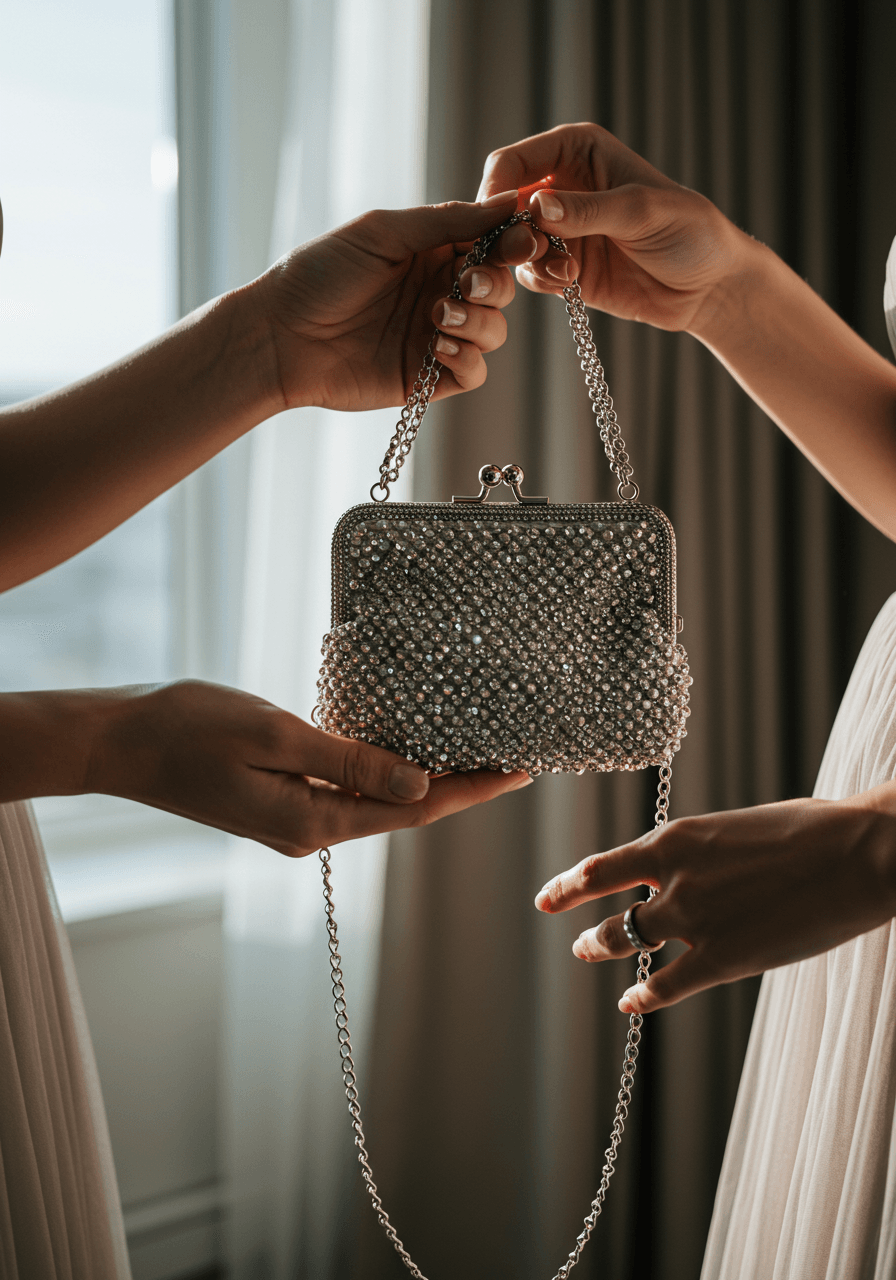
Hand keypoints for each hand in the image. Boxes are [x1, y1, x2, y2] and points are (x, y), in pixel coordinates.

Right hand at [88, 680, 530, 855]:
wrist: (120, 742)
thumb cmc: (189, 728)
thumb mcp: (276, 735)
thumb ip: (349, 762)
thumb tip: (419, 787)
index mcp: (312, 821)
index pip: (412, 812)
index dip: (470, 792)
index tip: (519, 773)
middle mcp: (307, 832)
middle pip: (400, 812)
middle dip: (456, 789)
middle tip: (508, 759)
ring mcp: (289, 822)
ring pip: (373, 803)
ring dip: (420, 782)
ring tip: (468, 754)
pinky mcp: (274, 804)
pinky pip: (342, 793)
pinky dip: (378, 774)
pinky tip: (397, 752)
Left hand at [256, 193, 521, 411]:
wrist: (280, 336)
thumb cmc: (320, 274)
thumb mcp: (384, 232)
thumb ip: (448, 220)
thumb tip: (507, 204)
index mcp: (431, 252)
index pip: (490, 244)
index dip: (511, 243)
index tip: (518, 240)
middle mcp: (438, 291)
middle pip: (499, 289)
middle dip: (493, 285)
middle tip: (465, 283)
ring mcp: (434, 336)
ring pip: (493, 331)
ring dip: (479, 322)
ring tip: (440, 315)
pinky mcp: (426, 377)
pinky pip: (473, 373)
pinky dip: (468, 358)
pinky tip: (439, 346)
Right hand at [477, 123, 746, 334]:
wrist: (708, 285)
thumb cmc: (689, 232)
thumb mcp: (642, 212)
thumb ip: (589, 210)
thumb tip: (537, 208)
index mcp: (577, 151)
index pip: (514, 161)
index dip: (498, 188)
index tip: (499, 218)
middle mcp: (562, 187)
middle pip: (503, 204)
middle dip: (508, 230)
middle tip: (531, 251)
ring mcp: (560, 231)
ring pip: (512, 243)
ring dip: (527, 260)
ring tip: (564, 272)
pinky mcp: (564, 268)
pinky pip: (531, 274)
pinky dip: (541, 281)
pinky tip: (569, 283)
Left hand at [534, 784, 895, 1012]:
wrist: (857, 853)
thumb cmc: (811, 831)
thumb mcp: (737, 828)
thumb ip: (705, 852)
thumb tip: (696, 869)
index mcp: (676, 839)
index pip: (602, 867)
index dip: (569, 885)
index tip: (549, 896)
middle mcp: (673, 879)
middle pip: (608, 910)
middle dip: (584, 926)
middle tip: (573, 938)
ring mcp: (695, 921)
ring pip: (628, 943)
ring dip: (603, 952)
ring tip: (590, 955)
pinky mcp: (724, 959)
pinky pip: (666, 985)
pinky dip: (642, 996)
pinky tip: (630, 1002)